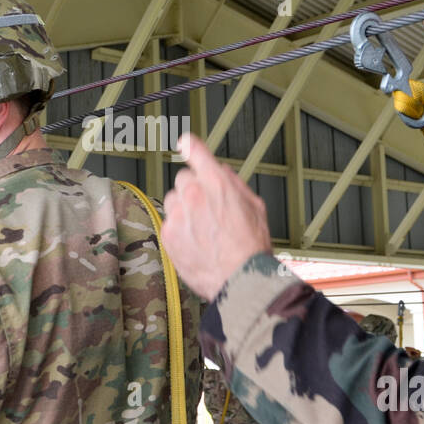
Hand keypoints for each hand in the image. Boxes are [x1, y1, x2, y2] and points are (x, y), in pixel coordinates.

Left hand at [160, 134, 272, 299]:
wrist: (239, 281)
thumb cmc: (251, 248)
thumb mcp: (255, 207)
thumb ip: (234, 184)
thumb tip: (221, 172)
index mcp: (217, 183)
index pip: (196, 152)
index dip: (191, 146)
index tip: (185, 142)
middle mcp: (194, 195)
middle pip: (183, 179)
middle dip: (194, 189)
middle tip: (208, 208)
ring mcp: (178, 215)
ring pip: (173, 200)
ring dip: (184, 209)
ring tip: (202, 229)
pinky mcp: (168, 235)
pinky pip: (169, 223)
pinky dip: (179, 230)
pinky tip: (196, 242)